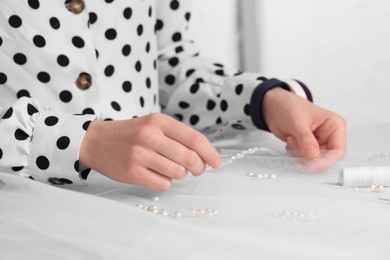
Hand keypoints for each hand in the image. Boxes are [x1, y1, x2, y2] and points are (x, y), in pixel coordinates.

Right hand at [79, 113, 220, 190]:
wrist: (96, 141)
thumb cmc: (131, 134)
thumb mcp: (153, 125)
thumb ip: (177, 137)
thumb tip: (205, 156)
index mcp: (159, 121)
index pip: (194, 138)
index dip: (210, 152)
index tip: (216, 162)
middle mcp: (150, 136)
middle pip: (189, 158)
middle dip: (199, 168)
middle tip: (197, 170)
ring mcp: (140, 155)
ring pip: (178, 173)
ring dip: (179, 174)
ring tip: (167, 167)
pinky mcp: (132, 172)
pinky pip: (163, 184)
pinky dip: (165, 182)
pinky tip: (156, 174)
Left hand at [262, 88, 346, 171]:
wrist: (275, 107)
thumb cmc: (289, 106)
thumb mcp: (297, 122)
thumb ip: (306, 139)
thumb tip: (313, 155)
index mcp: (334, 125)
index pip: (338, 150)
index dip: (326, 160)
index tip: (311, 164)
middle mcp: (329, 136)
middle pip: (326, 159)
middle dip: (308, 157)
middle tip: (294, 147)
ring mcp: (318, 143)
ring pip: (314, 161)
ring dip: (299, 155)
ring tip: (291, 140)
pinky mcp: (308, 148)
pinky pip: (304, 160)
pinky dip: (295, 155)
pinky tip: (290, 142)